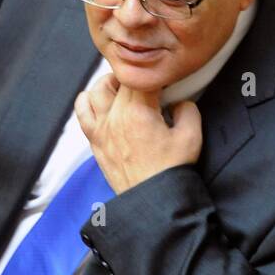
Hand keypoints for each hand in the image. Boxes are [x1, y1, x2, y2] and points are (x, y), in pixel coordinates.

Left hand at [74, 73, 202, 194]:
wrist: (153, 201)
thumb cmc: (170, 172)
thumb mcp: (191, 136)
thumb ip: (188, 109)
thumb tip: (180, 101)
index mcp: (138, 111)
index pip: (141, 76)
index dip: (154, 74)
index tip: (165, 80)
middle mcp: (114, 116)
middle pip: (118, 79)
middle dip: (136, 78)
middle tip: (150, 86)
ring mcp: (101, 128)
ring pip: (96, 89)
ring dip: (111, 84)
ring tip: (126, 90)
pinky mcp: (95, 141)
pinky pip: (82, 111)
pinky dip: (90, 101)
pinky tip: (104, 105)